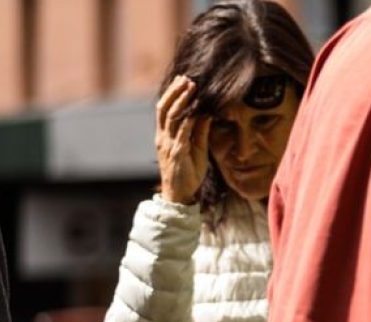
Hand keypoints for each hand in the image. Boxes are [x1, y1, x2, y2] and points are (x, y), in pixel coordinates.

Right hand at [156, 75, 210, 204]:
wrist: (179, 194)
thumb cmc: (188, 172)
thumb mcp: (197, 149)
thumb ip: (200, 132)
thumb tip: (207, 113)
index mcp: (165, 135)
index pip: (165, 109)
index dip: (172, 93)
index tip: (182, 79)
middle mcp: (163, 137)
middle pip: (165, 109)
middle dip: (175, 92)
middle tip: (186, 78)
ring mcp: (168, 145)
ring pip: (171, 118)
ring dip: (181, 102)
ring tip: (190, 88)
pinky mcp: (177, 154)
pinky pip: (181, 135)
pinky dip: (187, 122)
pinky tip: (194, 112)